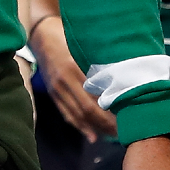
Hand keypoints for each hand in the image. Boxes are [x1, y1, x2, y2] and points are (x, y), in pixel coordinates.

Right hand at [27, 17, 114, 142]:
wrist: (42, 33)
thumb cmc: (70, 36)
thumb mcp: (86, 44)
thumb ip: (101, 61)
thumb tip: (124, 78)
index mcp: (75, 66)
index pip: (96, 94)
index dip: (111, 109)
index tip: (127, 116)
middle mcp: (65, 80)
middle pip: (87, 108)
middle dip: (106, 123)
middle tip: (123, 131)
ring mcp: (57, 88)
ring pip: (77, 114)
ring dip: (95, 128)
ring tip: (112, 135)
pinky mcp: (53, 93)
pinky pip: (66, 114)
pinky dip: (80, 126)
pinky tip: (92, 136)